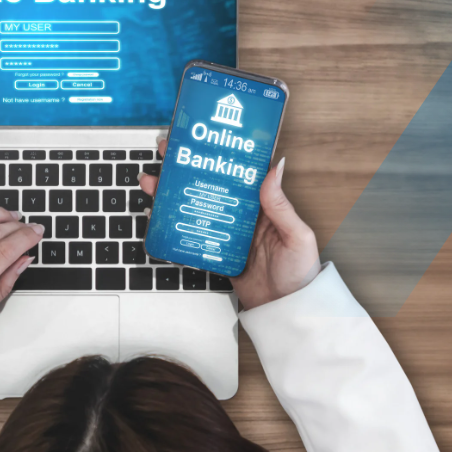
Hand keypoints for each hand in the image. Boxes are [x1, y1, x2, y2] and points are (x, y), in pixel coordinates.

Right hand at [139, 140, 319, 309]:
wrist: (285, 312)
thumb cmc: (299, 274)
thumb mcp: (296, 236)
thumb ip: (281, 205)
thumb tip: (275, 167)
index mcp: (262, 205)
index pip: (237, 172)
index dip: (217, 155)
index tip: (199, 139)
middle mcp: (241, 214)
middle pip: (209, 185)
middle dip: (184, 168)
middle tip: (165, 153)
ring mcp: (225, 233)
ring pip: (194, 206)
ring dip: (171, 192)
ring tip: (152, 182)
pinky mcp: (214, 251)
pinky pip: (190, 234)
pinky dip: (171, 224)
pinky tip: (157, 215)